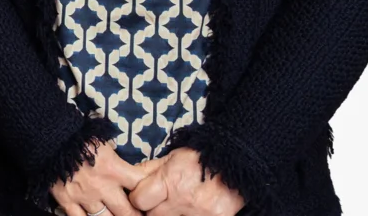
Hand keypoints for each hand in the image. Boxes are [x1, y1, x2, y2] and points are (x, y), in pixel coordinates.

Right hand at [49, 143, 150, 215]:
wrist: (48, 136)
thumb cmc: (78, 136)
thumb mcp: (104, 142)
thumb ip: (116, 159)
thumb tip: (127, 168)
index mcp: (115, 170)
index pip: (141, 189)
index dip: (150, 197)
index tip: (151, 202)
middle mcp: (103, 187)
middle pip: (127, 212)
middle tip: (136, 215)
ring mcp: (84, 196)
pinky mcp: (67, 200)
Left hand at [129, 148, 244, 215]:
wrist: (239, 162)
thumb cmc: (201, 158)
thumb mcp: (172, 158)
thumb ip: (149, 170)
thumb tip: (128, 178)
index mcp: (170, 180)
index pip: (139, 200)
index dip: (138, 199)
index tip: (142, 196)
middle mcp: (184, 199)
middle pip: (153, 215)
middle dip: (153, 210)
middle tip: (160, 202)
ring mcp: (200, 213)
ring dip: (169, 215)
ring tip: (174, 206)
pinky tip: (189, 211)